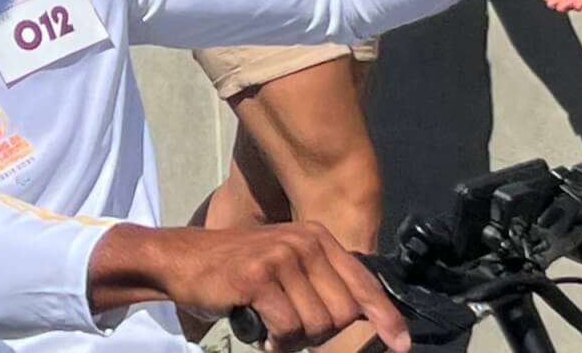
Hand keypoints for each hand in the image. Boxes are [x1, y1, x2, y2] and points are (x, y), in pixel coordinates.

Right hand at [157, 224, 408, 352]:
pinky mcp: (260, 277)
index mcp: (317, 238)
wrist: (182, 260)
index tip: (400, 343)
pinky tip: (262, 330)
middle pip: (343, 313)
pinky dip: (276, 340)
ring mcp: (282, 257)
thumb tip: (358, 316)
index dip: (384, 317)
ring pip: (317, 324)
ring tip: (273, 327)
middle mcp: (305, 242)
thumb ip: (321, 283)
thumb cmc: (234, 270)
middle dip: (321, 334)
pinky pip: (288, 327)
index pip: (363, 283)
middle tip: (292, 331)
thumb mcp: (286, 265)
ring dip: (295, 339)